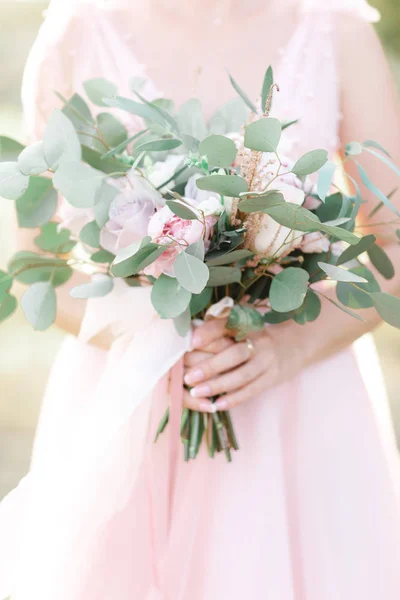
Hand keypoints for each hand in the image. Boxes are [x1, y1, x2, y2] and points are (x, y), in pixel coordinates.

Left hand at [183, 318, 302, 411]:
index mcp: (248, 325)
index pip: (227, 325)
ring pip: (242, 375)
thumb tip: (190, 337)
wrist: (295, 344)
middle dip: (210, 366)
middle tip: (188, 376)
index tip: (192, 341)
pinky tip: (216, 404)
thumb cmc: (257, 336)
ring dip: (218, 385)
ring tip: (196, 392)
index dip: (210, 332)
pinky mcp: (272, 377)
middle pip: (234, 354)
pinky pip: (251, 390)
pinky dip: (234, 398)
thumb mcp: (244, 326)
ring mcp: (267, 361)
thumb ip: (220, 330)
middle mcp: (258, 342)